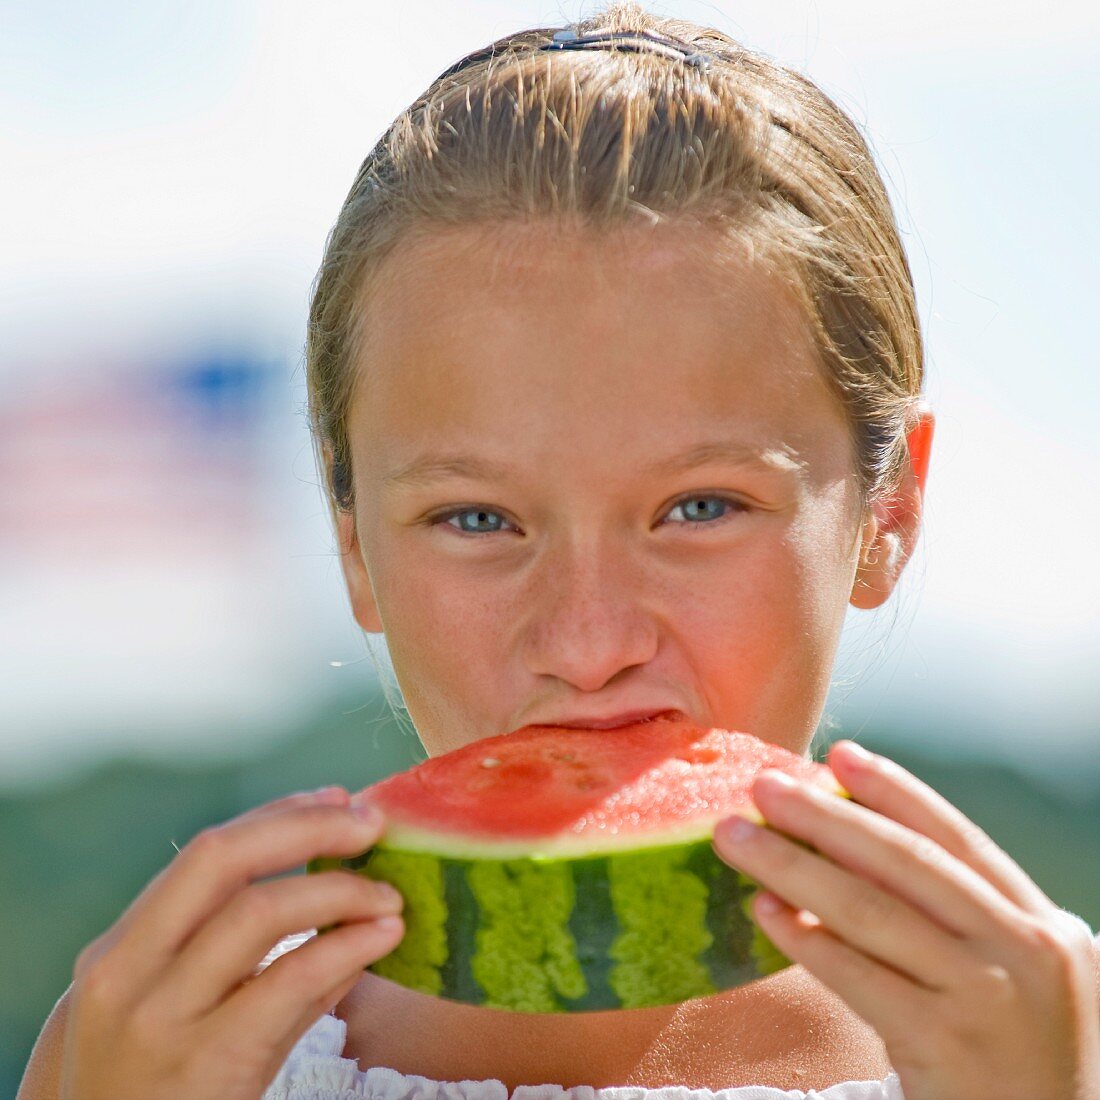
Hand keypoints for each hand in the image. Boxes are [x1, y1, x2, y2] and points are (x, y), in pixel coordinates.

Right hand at [60, 786, 403, 1099]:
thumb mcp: (180, 1020)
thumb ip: (259, 965)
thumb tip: (349, 911)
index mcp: (120, 951)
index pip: (207, 854)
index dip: (278, 815)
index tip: (334, 799)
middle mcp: (128, 973)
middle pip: (223, 858)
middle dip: (305, 826)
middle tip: (369, 822)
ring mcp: (162, 1018)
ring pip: (259, 912)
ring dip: (338, 890)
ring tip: (388, 895)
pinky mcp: (206, 1062)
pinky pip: (289, 980)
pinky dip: (345, 946)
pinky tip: (383, 936)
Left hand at [712, 741, 1099, 1099]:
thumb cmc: (1012, 1060)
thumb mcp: (1007, 975)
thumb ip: (950, 915)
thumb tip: (843, 840)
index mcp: (1044, 924)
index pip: (957, 840)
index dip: (894, 791)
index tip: (838, 754)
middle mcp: (1027, 952)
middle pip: (905, 863)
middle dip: (825, 816)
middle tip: (763, 786)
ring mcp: (988, 999)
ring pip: (870, 911)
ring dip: (792, 866)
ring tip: (735, 837)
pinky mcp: (945, 1045)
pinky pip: (858, 977)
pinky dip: (805, 939)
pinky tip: (763, 912)